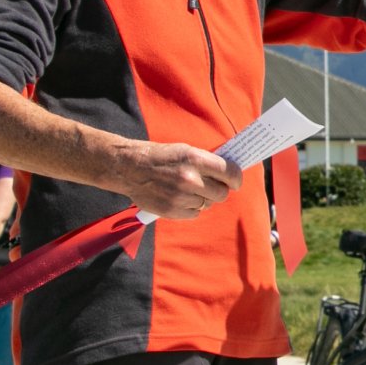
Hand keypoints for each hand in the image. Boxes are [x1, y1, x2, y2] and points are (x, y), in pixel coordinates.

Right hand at [114, 140, 241, 219]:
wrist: (129, 168)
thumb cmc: (161, 157)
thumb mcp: (185, 151)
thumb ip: (206, 163)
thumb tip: (229, 174)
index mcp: (195, 159)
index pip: (229, 173)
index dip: (236, 178)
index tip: (235, 181)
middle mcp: (190, 179)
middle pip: (221, 193)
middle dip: (219, 190)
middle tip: (212, 186)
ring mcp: (180, 196)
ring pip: (207, 204)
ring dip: (202, 199)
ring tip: (188, 190)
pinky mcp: (172, 210)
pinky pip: (194, 214)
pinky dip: (191, 208)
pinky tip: (180, 198)